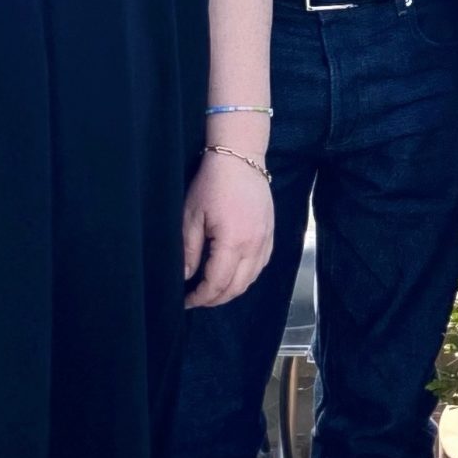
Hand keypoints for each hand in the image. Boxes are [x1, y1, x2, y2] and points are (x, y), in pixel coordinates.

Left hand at [182, 150, 274, 308]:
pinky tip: (233, 274)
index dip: (200, 297)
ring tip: (212, 290)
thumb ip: (189, 250)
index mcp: (233, 241)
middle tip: (197, 299)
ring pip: (251, 279)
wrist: (240, 157)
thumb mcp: (192, 216)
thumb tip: (186, 277)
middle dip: (215, 299)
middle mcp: (254, 245)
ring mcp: (266, 239)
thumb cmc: (212, 183)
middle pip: (236, 287)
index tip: (186, 300)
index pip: (217, 283)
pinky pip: (261, 265)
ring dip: (232, 290)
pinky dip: (247, 276)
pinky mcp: (271, 233)